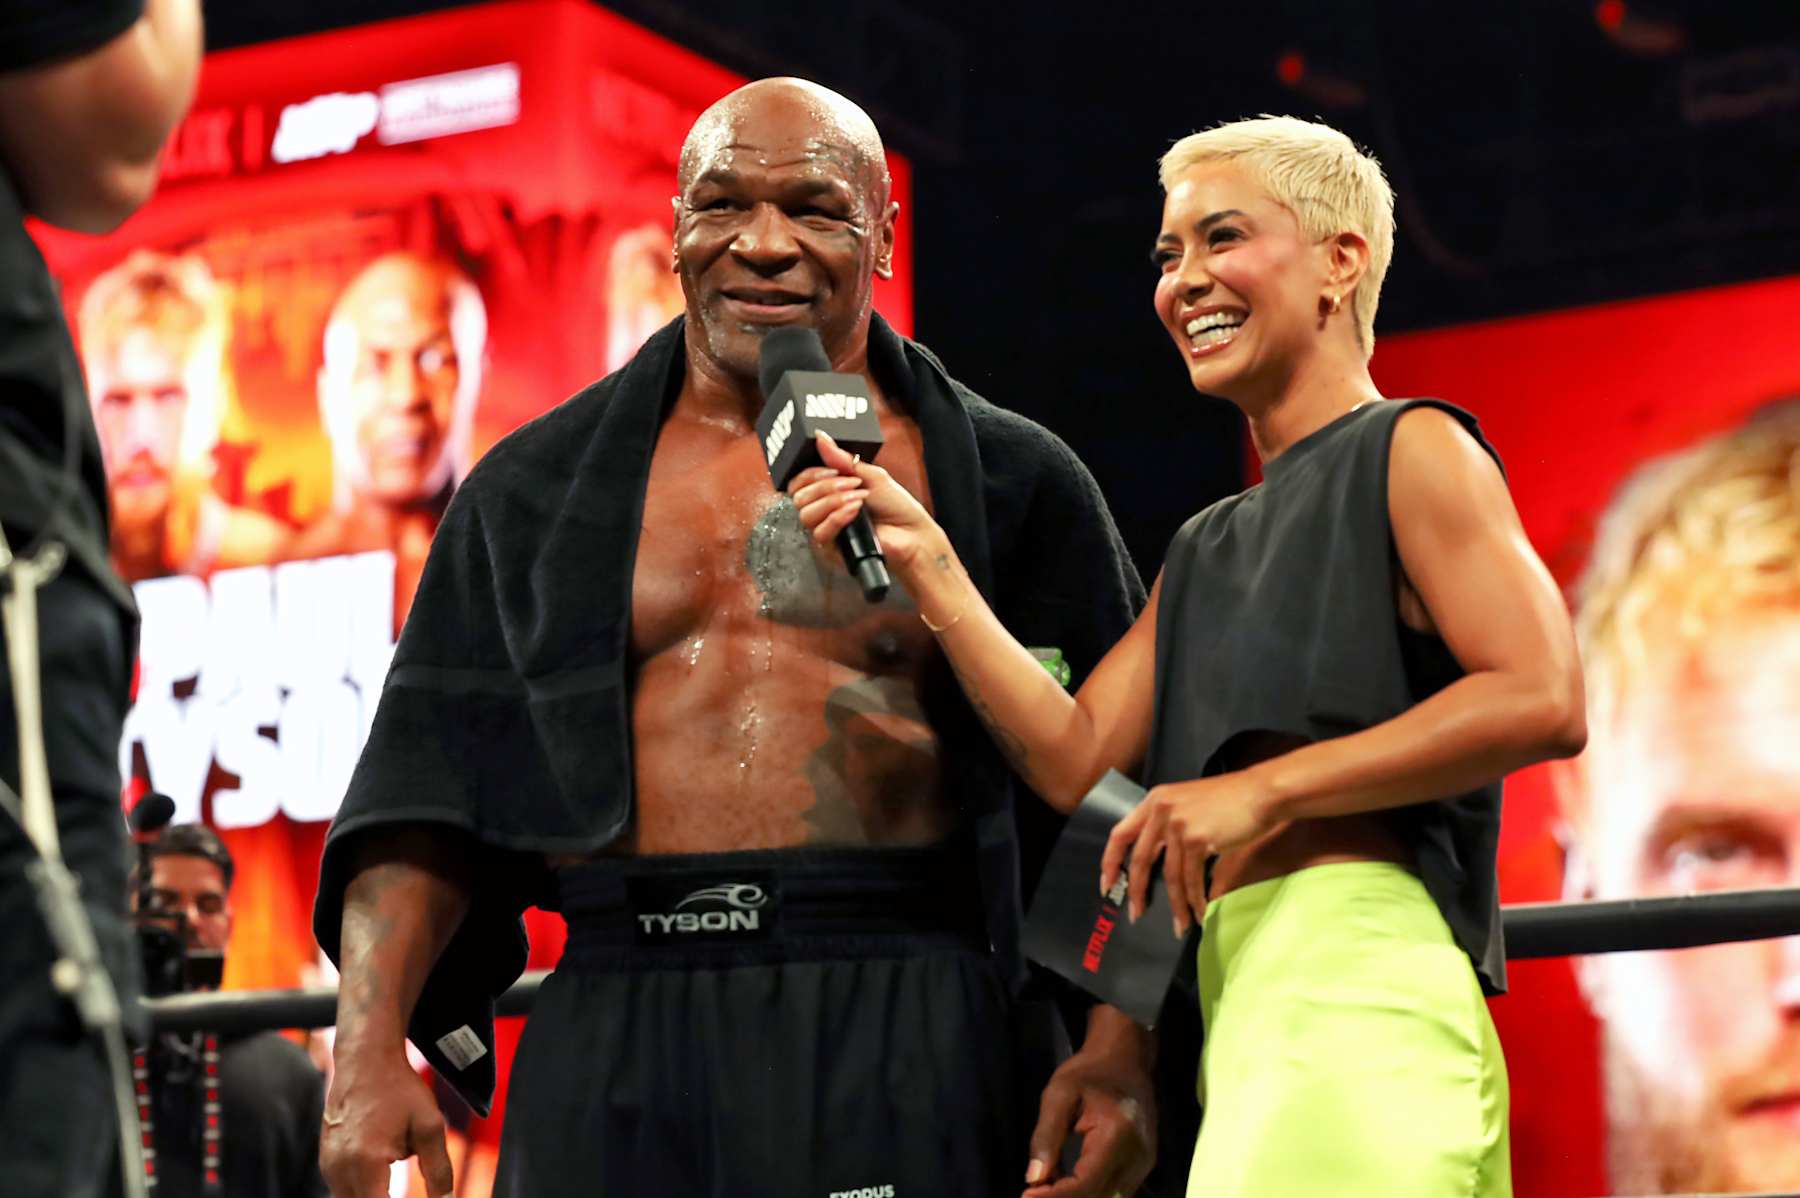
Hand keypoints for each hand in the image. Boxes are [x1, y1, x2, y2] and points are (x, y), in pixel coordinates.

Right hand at [321, 1049, 453, 1196]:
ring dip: (374, 1195)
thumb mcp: (429, 1126)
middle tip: (403, 1188)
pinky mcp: (325, 1160)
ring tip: (394, 1174)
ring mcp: (328, 1165)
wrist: (366, 1060)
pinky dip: (363, 1189)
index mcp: (366, 1163)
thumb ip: (439, 1170)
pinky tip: (383, 1173)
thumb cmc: (399, 1089)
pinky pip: (342, 1189)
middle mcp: (340, 1169)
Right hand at [788, 430, 939, 573]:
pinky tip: (855, 512)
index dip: (810, 474)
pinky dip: (837, 518)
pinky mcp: (832, 550)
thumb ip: (841, 459)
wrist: (912, 533)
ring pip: (806, 515)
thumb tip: (821, 438)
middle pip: (799, 498)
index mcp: (828, 493)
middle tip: (851, 484)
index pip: (798, 483)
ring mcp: (826, 531)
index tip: (832, 469)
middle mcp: (823, 512)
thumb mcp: (870, 475)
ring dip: (833, 502)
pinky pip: (820, 533)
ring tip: (858, 499)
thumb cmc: (896, 506)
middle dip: (825, 487)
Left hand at [1023, 1022, 1155, 1197]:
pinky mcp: (1143, 1166)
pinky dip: (1090, 1192)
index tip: (1026, 1195)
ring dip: (1077, 1197)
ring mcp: (1144, 1163)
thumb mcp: (1059, 1093)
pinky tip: (1066, 1183)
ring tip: (1047, 1188)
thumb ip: (1046, 1135)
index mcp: (1117, 1134)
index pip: (1086, 1183)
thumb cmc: (1089, 1072)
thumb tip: (1035, 1178)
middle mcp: (1138, 1156)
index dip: (1055, 1197)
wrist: (1126, 1059)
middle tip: (1032, 1192)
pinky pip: (1116, 1191)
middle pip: (1099, 1197)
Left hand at [1099, 772, 1281, 936]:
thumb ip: (1167, 827)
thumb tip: (1156, 864)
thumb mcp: (1186, 804)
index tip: (1106, 885)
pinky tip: (1200, 911)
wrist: (1261, 793)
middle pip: (1140, 860)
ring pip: (1170, 875)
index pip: (1120, 834)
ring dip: (1176, 904)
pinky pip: (1192, 878)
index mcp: (1154, 801)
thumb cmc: (1229, 801)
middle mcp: (1161, 810)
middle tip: (1136, 914)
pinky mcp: (1197, 839)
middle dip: (1137, 892)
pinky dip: (1196, 899)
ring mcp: (1178, 824)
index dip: (1110, 862)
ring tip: (1179, 924)